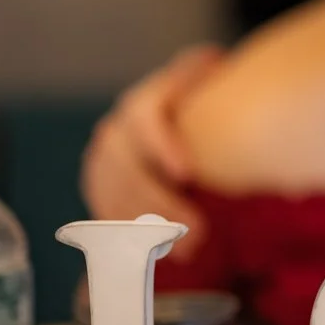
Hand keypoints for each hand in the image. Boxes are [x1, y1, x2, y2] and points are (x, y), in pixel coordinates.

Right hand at [81, 44, 223, 256]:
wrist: (182, 119)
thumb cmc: (212, 107)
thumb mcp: (216, 89)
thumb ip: (217, 85)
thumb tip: (224, 71)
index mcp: (148, 99)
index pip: (145, 115)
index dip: (162, 143)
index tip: (188, 174)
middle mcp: (118, 127)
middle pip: (128, 166)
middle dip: (161, 204)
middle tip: (200, 234)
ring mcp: (103, 159)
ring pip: (114, 197)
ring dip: (149, 229)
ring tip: (190, 252)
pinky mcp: (100, 186)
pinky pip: (106, 215)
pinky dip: (132, 238)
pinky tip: (163, 254)